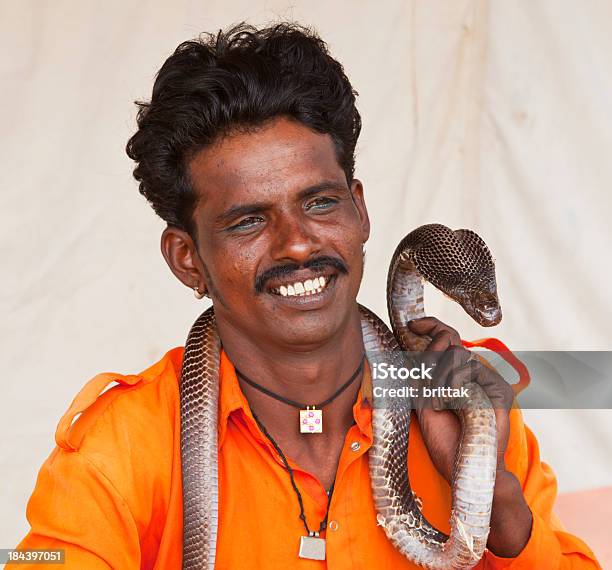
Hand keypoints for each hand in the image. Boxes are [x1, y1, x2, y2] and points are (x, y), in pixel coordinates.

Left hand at [408, 316, 531, 556]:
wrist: (462, 467)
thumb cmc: (443, 437)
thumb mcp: (423, 398)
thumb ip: (422, 372)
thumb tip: (416, 345)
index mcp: (457, 373)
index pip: (447, 337)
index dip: (432, 325)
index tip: (413, 325)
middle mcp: (475, 373)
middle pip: (450, 340)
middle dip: (430, 358)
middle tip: (427, 385)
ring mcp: (489, 379)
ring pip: (457, 353)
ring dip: (439, 375)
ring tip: (438, 399)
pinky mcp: (500, 389)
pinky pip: (472, 369)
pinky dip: (453, 382)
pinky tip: (448, 399)